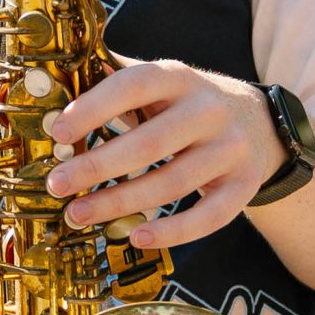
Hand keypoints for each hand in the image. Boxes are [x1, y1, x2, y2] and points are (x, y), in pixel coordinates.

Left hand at [44, 59, 286, 249]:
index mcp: (178, 77)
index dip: (94, 107)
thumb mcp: (161, 83)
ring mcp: (230, 149)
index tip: (58, 132)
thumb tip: (56, 83)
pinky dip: (172, 232)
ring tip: (78, 213)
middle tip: (57, 184)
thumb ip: (117, 81)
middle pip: (149, 142)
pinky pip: (208, 217)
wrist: (258, 122)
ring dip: (120, 202)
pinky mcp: (244, 185)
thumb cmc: (187, 104)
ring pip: (172, 183)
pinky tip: (136, 237)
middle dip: (97, 166)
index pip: (134, 86)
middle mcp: (209, 110)